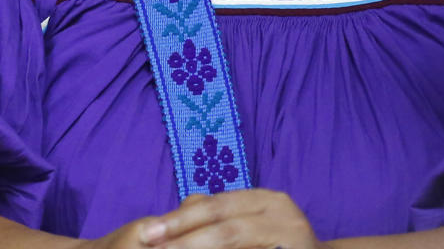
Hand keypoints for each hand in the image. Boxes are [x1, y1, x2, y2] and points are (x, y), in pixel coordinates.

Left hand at [123, 189, 323, 248]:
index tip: (147, 234)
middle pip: (223, 224)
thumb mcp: (245, 225)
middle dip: (184, 238)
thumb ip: (215, 219)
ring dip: (198, 247)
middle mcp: (282, 210)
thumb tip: (169, 221)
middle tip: (154, 247)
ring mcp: (295, 233)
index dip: (178, 220)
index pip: (213, 206)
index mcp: (264, 199)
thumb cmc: (275, 246)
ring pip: (234, 239)